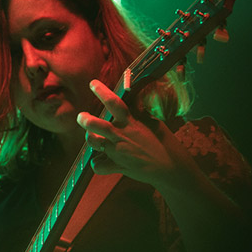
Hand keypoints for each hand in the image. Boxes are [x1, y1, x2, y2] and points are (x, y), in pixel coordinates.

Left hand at [77, 80, 192, 191]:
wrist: (170, 167)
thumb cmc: (163, 142)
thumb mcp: (153, 122)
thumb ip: (139, 112)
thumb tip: (133, 99)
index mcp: (131, 122)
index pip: (114, 103)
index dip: (102, 92)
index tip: (92, 83)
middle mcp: (122, 135)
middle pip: (97, 125)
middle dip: (86, 120)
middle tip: (81, 116)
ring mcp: (119, 152)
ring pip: (94, 143)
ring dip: (89, 139)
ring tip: (91, 136)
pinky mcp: (118, 166)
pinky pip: (98, 166)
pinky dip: (97, 164)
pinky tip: (101, 160)